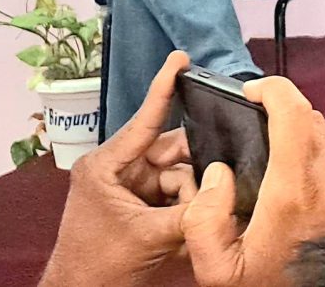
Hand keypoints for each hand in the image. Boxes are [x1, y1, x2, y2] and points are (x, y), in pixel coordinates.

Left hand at [38, 52, 198, 286]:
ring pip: (180, 174)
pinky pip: (175, 194)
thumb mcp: (149, 235)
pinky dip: (185, 208)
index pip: (145, 120)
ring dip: (190, 196)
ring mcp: (129, 187)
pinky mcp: (139, 205)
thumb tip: (227, 192)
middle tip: (213, 188)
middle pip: (173, 151)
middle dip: (194, 171)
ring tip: (185, 225)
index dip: (165, 88)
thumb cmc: (97, 265)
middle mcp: (118, 169)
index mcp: (107, 166)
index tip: (180, 58)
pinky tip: (185, 227)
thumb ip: (191, 211)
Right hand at [181, 75, 324, 286]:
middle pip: (311, 122)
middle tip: (255, 137)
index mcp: (298, 191)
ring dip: (302, 148)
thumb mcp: (218, 270)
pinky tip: (302, 197)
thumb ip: (203, 219)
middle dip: (282, 120)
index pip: (294, 113)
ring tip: (275, 176)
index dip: (273, 89)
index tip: (253, 91)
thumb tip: (219, 173)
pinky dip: (322, 170)